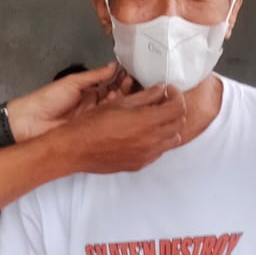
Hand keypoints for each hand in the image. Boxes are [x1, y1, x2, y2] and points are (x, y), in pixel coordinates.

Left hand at [7, 63, 128, 140]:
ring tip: (130, 93)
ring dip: (123, 101)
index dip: (120, 79)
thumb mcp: (73, 82)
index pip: (109, 83)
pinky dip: (117, 116)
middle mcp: (92, 104)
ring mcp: (93, 118)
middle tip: (132, 83)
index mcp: (87, 90)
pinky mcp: (92, 131)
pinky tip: (124, 110)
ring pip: (114, 109)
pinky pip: (108, 123)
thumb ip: (95, 76)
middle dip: (125, 90)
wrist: (32, 122)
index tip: (130, 74)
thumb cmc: (46, 100)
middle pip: (115, 97)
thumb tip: (112, 66)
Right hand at [59, 85, 184, 173]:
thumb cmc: (93, 123)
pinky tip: (145, 134)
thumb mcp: (119, 103)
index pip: (178, 108)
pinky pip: (159, 152)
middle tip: (165, 102)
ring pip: (173, 140)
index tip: (170, 91)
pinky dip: (159, 141)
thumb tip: (161, 89)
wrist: (76, 148)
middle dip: (175, 110)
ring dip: (169, 127)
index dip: (177, 96)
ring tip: (156, 118)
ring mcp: (147, 155)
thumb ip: (145, 96)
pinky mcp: (140, 164)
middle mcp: (152, 140)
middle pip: (180, 124)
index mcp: (147, 121)